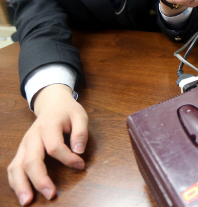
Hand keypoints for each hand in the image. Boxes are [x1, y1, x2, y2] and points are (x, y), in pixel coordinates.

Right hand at [7, 84, 87, 205]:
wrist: (52, 104)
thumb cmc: (67, 112)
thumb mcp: (80, 116)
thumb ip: (81, 132)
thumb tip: (79, 151)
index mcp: (48, 126)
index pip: (54, 147)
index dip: (67, 159)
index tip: (81, 165)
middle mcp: (32, 137)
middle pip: (31, 160)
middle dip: (40, 179)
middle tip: (51, 195)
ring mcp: (24, 144)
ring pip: (17, 166)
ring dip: (21, 185)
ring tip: (27, 201)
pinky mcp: (21, 151)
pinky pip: (13, 167)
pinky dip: (15, 181)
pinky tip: (21, 193)